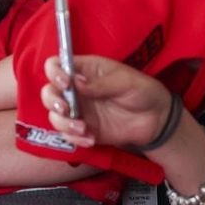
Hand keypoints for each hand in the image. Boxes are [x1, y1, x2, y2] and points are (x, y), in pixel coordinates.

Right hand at [40, 55, 173, 148]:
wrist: (156, 120)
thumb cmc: (142, 91)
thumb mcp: (126, 81)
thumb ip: (101, 83)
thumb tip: (76, 82)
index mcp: (84, 70)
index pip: (57, 65)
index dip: (54, 72)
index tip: (65, 83)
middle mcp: (76, 89)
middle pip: (48, 91)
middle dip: (52, 101)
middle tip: (67, 109)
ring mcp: (79, 110)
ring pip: (54, 115)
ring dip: (63, 123)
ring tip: (83, 129)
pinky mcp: (83, 129)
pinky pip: (68, 135)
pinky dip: (75, 138)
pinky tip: (91, 139)